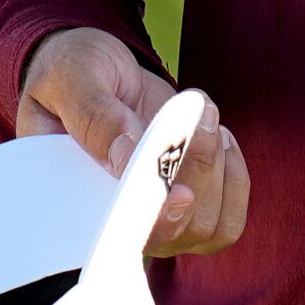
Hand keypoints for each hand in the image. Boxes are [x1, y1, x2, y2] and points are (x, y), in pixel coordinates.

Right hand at [15, 26, 248, 255]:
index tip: (180, 192)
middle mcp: (113, 221)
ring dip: (215, 169)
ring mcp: (151, 219)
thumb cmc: (72, 71)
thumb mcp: (72, 77)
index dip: (150, 220)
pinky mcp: (184, 208)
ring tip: (203, 115)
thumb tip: (125, 159)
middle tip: (200, 114)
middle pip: (170, 232)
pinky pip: (226, 222)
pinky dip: (235, 179)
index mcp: (70, 200)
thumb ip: (94, 115)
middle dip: (195, 175)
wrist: (95, 69)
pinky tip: (218, 136)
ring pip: (204, 227)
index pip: (112, 234)